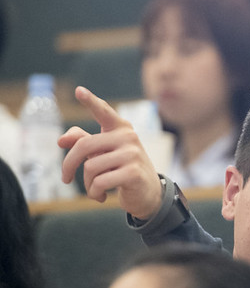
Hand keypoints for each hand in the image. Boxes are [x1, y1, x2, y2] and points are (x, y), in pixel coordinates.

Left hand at [59, 87, 162, 218]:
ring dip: (87, 184)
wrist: (149, 193)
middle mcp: (128, 137)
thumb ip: (84, 142)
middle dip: (69, 165)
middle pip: (84, 146)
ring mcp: (132, 154)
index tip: (78, 91)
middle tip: (65, 179)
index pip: (104, 112)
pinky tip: (101, 197)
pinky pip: (100, 182)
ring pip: (91, 168)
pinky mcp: (133, 173)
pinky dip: (95, 193)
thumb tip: (62, 140)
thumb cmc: (123, 170)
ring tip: (95, 190)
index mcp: (120, 129)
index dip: (90, 101)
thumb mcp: (104, 154)